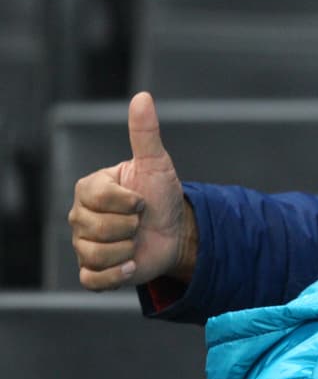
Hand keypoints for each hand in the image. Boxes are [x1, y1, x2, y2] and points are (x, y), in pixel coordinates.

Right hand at [67, 92, 195, 289]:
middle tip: (140, 223)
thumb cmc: (162, 195)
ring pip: (96, 253)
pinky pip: (93, 280)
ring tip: (136, 241)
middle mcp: (80, 216)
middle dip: (130, 227)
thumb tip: (142, 97)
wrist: (176, 231)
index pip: (98, 198)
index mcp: (89, 189)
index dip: (128, 202)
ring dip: (127, 250)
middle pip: (96, 228)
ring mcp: (84, 245)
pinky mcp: (93, 271)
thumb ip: (145, 133)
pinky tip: (131, 263)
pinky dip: (116, 275)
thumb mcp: (156, 164)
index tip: (142, 200)